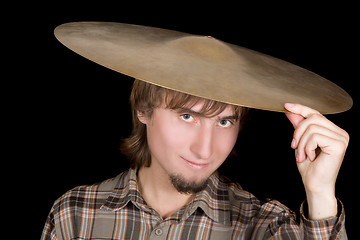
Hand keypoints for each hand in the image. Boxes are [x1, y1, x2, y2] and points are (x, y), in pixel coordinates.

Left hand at [284, 103, 348, 219]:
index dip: (301, 108)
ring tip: (302, 155)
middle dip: (298, 132)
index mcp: (333, 131)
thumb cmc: (309, 167)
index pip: (316, 113)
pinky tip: (310, 157)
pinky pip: (315, 136)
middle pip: (313, 118)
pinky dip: (306, 147)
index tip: (286, 106)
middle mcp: (340, 133)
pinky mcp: (339, 144)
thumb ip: (298, 126)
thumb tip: (290, 110)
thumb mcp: (300, 143)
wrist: (315, 185)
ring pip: (312, 127)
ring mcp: (341, 138)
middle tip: (294, 146)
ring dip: (301, 143)